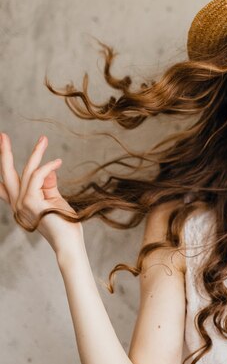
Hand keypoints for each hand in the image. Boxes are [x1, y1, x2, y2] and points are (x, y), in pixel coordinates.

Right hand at [0, 133, 82, 252]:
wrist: (69, 242)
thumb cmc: (64, 224)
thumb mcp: (55, 200)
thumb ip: (48, 185)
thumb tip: (49, 168)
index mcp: (20, 205)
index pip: (4, 187)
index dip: (2, 171)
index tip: (1, 151)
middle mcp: (17, 205)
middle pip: (6, 175)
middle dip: (4, 153)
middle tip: (2, 135)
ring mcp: (22, 204)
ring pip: (26, 171)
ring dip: (36, 153)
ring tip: (43, 139)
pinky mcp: (31, 202)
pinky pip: (38, 176)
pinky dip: (48, 166)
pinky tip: (58, 162)